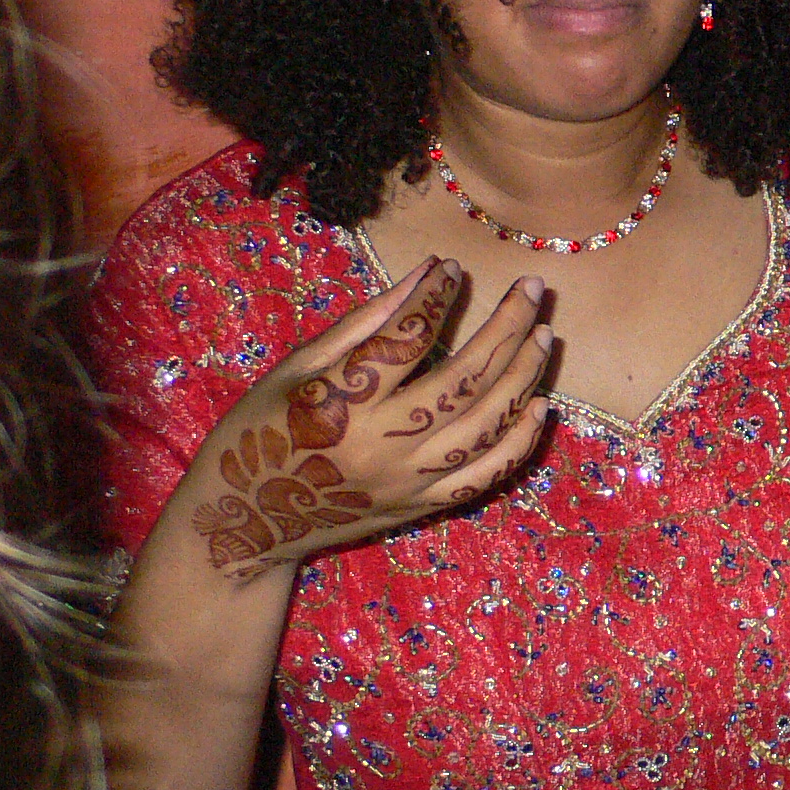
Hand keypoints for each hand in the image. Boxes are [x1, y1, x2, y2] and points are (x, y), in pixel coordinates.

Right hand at [178, 258, 554, 576]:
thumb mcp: (294, 368)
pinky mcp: (420, 507)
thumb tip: (426, 272)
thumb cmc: (258, 430)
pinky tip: (539, 405)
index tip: (454, 267)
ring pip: (486, 425)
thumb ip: (364, 322)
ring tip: (545, 334)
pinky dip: (519, 442)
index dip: (436, 297)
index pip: (406, 340)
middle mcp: (380, 445)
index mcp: (339, 403)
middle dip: (506, 326)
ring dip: (524, 376)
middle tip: (531, 288)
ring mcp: (406, 481)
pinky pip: (485, 476)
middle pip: (464, 379)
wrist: (245, 522)